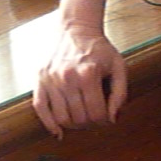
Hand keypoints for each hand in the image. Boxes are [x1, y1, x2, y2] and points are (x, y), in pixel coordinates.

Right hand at [33, 21, 127, 137]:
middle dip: (89, 123)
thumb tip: (112, 118)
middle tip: (94, 117)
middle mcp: (67, 77)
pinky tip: (57, 131)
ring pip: (61, 118)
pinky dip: (48, 124)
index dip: (104, 120)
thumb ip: (120, 94)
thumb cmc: (99, 49)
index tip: (106, 117)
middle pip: (79, 118)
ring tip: (80, 118)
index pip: (96, 114)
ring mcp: (51, 79)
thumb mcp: (118, 67)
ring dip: (73, 124)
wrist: (76, 29)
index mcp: (88, 74)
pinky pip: (40, 108)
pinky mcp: (40, 79)